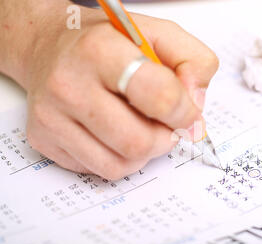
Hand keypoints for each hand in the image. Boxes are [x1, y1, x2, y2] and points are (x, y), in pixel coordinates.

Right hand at [14, 3, 217, 179]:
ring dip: (144, 153)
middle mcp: (69, 84)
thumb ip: (194, 63)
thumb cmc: (108, 44)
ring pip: (121, 165)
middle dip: (164, 138)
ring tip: (139, 126)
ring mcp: (51, 116)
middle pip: (139, 142)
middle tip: (163, 123)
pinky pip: (100, 170)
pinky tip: (115, 134)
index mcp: (101, 49)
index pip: (160, 96)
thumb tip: (195, 108)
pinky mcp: (45, 140)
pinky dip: (119, 159)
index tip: (188, 114)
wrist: (49, 48)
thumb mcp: (159, 34)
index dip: (184, 112)